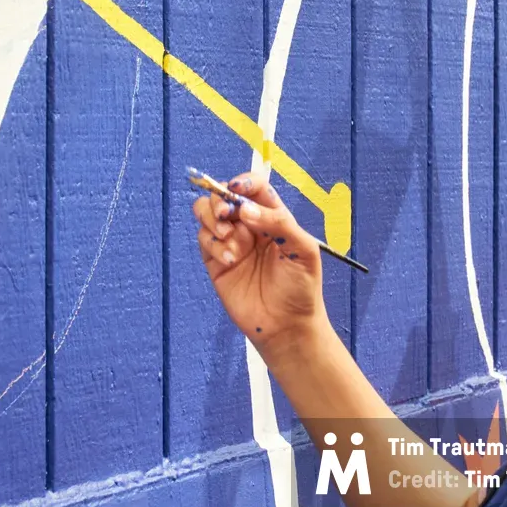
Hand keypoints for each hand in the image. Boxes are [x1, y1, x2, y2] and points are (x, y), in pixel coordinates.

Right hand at [193, 171, 328, 354]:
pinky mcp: (216, 262)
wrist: (287, 325)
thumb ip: (278, 222)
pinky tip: (230, 260)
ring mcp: (231, 243)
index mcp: (273, 217)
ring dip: (211, 219)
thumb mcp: (302, 250)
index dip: (243, 182)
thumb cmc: (302, 287)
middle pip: (223, 196)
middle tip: (226, 214)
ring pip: (207, 214)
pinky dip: (213, 245)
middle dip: (219, 199)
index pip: (254, 188)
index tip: (237, 188)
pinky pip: (204, 241)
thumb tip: (244, 209)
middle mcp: (249, 226)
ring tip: (227, 237)